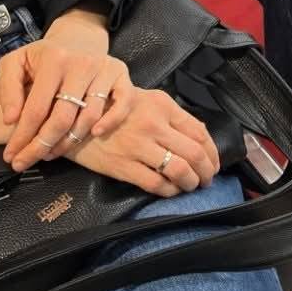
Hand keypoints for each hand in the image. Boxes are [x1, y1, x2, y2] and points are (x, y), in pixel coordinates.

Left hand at [0, 38, 134, 169]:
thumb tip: (11, 119)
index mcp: (54, 59)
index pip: (37, 109)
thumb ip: (7, 89)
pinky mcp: (121, 74)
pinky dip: (111, 121)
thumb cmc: (42, 57)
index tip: (10, 156)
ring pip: (89, 117)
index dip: (22, 137)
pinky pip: (123, 103)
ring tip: (50, 153)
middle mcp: (82, 63)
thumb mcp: (15, 63)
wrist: (76, 37)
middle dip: (41, 146)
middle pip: (62, 118)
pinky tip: (95, 133)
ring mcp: (104, 69)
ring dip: (68, 143)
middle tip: (25, 162)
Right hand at [64, 87, 220, 196]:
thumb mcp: (148, 99)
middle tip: (207, 180)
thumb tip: (198, 138)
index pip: (199, 131)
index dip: (212, 152)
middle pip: (193, 152)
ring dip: (190, 182)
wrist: (77, 117)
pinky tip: (171, 191)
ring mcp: (139, 146)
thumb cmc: (115, 107)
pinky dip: (169, 191)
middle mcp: (155, 124)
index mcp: (164, 105)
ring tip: (191, 186)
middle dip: (206, 171)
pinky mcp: (123, 166)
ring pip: (178, 169)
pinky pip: (155, 183)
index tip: (214, 163)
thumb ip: (172, 115)